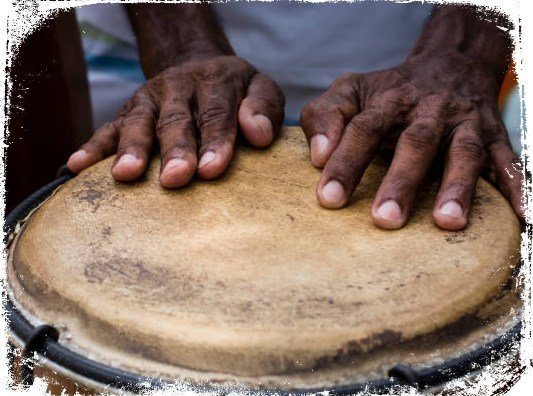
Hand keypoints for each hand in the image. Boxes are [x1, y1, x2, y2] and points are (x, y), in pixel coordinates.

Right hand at [68, 55, 283, 186]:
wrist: (198, 65)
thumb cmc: (235, 91)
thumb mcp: (260, 87)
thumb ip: (264, 107)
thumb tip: (260, 135)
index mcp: (215, 81)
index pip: (217, 113)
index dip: (215, 141)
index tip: (212, 169)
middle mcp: (179, 87)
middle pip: (176, 120)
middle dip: (175, 150)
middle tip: (175, 179)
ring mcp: (150, 99)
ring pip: (139, 122)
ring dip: (132, 148)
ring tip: (125, 175)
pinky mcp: (128, 111)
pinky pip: (108, 127)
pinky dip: (94, 146)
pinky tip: (77, 165)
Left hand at [300, 54, 522, 229]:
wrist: (447, 66)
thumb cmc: (388, 92)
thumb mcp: (351, 91)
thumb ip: (326, 116)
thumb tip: (317, 155)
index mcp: (389, 101)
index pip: (363, 129)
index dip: (345, 162)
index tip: (328, 199)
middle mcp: (429, 111)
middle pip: (415, 143)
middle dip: (401, 182)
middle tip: (384, 221)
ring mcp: (464, 124)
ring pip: (463, 153)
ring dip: (457, 187)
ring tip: (448, 222)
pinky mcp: (493, 137)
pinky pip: (508, 161)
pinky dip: (517, 187)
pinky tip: (522, 217)